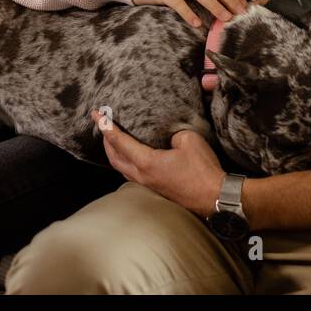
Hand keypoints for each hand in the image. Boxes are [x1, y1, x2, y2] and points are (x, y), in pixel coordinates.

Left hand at [91, 109, 224, 217]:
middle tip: (102, 124)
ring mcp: (148, 185)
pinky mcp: (155, 190)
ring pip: (121, 168)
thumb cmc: (202, 170)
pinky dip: (125, 162)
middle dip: (105, 140)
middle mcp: (142, 176)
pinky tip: (131, 156)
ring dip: (114, 153)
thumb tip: (166, 137)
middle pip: (114, 157)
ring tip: (113, 139)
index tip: (96, 114)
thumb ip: (171, 134)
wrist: (215, 197)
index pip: (119, 142)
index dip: (106, 126)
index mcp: (147, 162)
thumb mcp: (188, 140)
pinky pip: (132, 174)